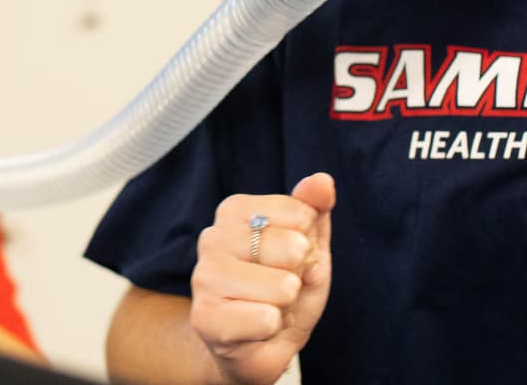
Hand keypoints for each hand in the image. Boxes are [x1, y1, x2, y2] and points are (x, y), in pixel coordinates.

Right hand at [189, 172, 334, 384]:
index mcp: (235, 211)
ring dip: (287, 306)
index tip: (291, 260)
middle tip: (281, 289)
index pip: (301, 214)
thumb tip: (322, 181)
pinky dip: (273, 329)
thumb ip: (314, 209)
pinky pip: (266, 319)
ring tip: (269, 308)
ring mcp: (204, 276)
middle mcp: (213, 237)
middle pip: (292, 249)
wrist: (256, 345)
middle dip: (299, 276)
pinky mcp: (204, 317)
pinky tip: (257, 329)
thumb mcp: (308, 247)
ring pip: (282, 287)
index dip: (309, 244)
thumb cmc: (281, 291)